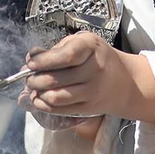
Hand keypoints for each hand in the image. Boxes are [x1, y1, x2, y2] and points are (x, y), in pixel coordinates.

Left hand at [22, 32, 154, 124]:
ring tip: (34, 88)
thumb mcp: (81, 43)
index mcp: (91, 47)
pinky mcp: (89, 108)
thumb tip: (31, 59)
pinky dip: (45, 105)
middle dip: (34, 80)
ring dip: (38, 94)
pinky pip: (61, 109)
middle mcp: (94, 69)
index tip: (30, 64)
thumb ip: (56, 49)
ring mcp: (92, 91)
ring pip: (56, 97)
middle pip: (56, 79)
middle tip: (28, 77)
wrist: (125, 82)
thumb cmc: (97, 58)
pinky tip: (40, 99)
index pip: (65, 56)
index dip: (43, 61)